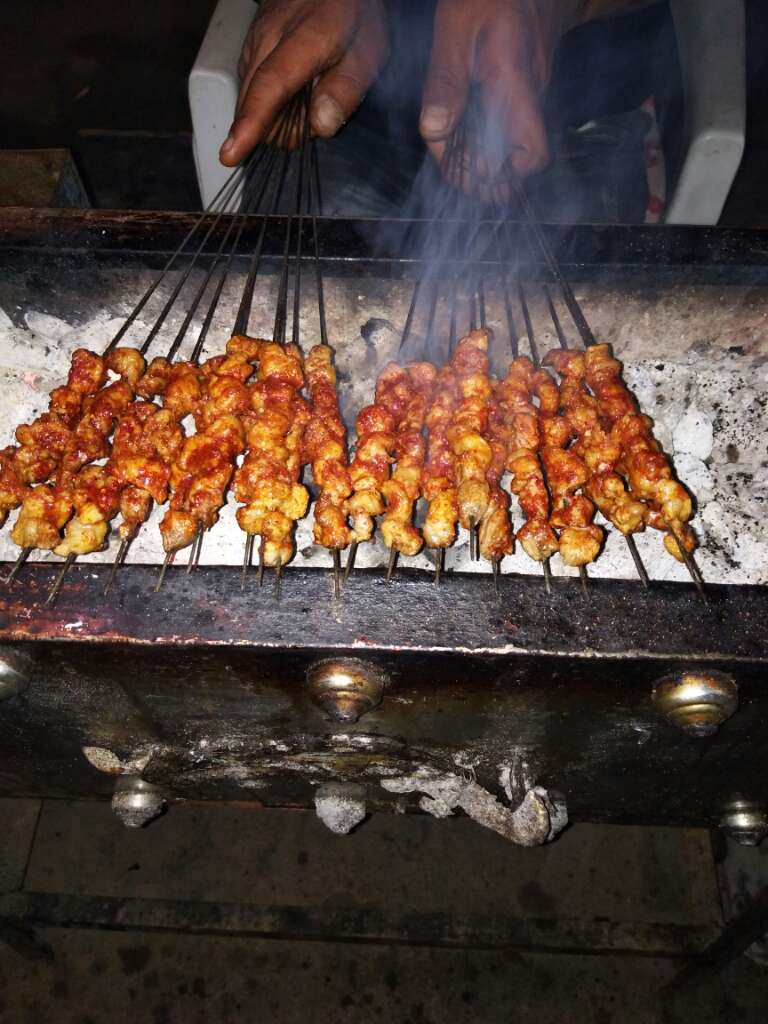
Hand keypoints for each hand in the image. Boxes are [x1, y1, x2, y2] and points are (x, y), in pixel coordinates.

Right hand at [220, 0, 387, 166]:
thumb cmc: (351, 12)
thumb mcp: (368, 51)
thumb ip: (346, 90)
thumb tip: (321, 126)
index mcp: (301, 41)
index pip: (268, 89)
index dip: (251, 125)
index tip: (232, 153)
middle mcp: (267, 40)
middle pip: (254, 106)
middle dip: (284, 126)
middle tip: (320, 106)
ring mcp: (253, 43)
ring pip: (250, 101)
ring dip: (277, 114)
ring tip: (308, 93)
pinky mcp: (248, 49)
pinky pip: (252, 90)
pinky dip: (272, 101)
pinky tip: (293, 88)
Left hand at [420, 0, 575, 181]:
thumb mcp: (456, 29)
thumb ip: (446, 81)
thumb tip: (434, 132)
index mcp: (516, 88)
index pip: (531, 156)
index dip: (499, 175)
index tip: (463, 170)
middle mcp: (532, 96)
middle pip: (518, 158)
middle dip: (486, 173)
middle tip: (453, 167)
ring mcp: (533, 90)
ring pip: (512, 139)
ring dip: (482, 152)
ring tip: (452, 146)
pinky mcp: (526, 81)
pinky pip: (509, 117)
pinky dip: (485, 129)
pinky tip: (462, 120)